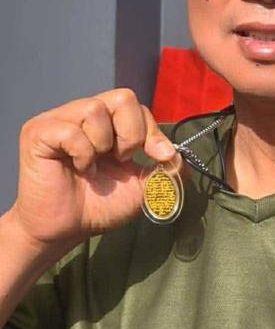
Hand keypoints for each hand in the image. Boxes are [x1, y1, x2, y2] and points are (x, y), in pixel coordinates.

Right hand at [10, 89, 180, 249]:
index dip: (151, 130)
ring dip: (103, 145)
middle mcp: (83, 114)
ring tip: (93, 166)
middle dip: (131, 134)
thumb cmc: (98, 206)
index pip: (136, 106)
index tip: (159, 157)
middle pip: (122, 97)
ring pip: (95, 109)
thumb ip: (163, 170)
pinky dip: (82, 154)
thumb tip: (181, 158)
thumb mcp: (141, 187)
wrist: (65, 230)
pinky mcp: (38, 132)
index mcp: (107, 123)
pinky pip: (70, 131)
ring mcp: (59, 120)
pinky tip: (78, 169)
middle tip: (120, 160)